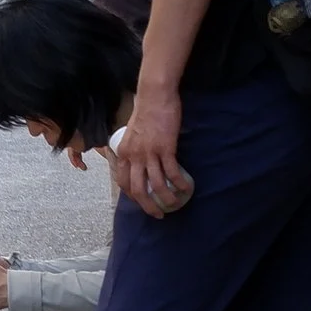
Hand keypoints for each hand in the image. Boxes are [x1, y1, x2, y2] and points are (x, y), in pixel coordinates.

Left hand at [113, 87, 194, 217]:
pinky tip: (186, 188)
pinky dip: (180, 183)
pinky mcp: (166, 148)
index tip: (142, 202)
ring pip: (156, 184)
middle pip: (138, 189)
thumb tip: (140, 160)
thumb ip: (134, 148)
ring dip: (166, 198)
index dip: (132, 196)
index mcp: (123, 152)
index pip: (123, 181)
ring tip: (175, 204)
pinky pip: (172, 172)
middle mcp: (133, 156)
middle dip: (147, 206)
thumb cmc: (145, 112)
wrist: (154, 97)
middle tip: (158, 214)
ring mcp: (149, 153)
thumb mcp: (132, 133)